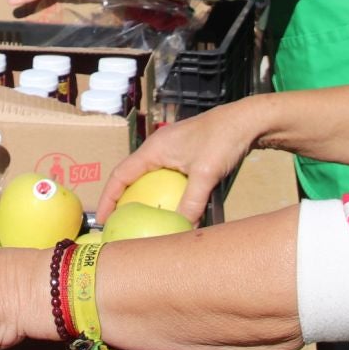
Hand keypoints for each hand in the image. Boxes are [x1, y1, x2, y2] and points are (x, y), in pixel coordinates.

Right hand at [96, 101, 265, 224]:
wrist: (247, 119)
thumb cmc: (223, 139)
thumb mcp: (206, 174)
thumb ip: (192, 202)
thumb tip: (183, 230)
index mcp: (153, 149)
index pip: (120, 175)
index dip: (108, 198)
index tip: (101, 219)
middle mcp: (158, 148)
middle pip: (130, 176)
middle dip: (121, 199)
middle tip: (118, 223)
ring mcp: (172, 150)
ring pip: (148, 176)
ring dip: (142, 196)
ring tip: (140, 218)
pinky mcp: (186, 154)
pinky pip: (165, 176)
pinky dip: (162, 192)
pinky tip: (171, 206)